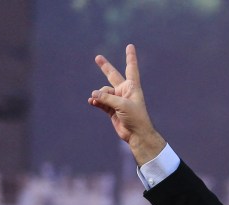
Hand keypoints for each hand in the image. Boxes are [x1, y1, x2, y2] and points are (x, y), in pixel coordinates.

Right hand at [88, 44, 165, 164]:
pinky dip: (95, 101)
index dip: (130, 57)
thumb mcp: (122, 105)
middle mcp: (125, 91)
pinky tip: (91, 102)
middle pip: (113, 76)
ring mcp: (117, 100)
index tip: (130, 46)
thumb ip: (106, 98)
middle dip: (105, 67)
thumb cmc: (135, 118)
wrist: (136, 134)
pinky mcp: (111, 109)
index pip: (131, 68)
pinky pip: (100, 101)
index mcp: (132, 87)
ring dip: (99, 95)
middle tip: (98, 57)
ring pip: (103, 92)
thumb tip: (93, 95)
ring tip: (97, 101)